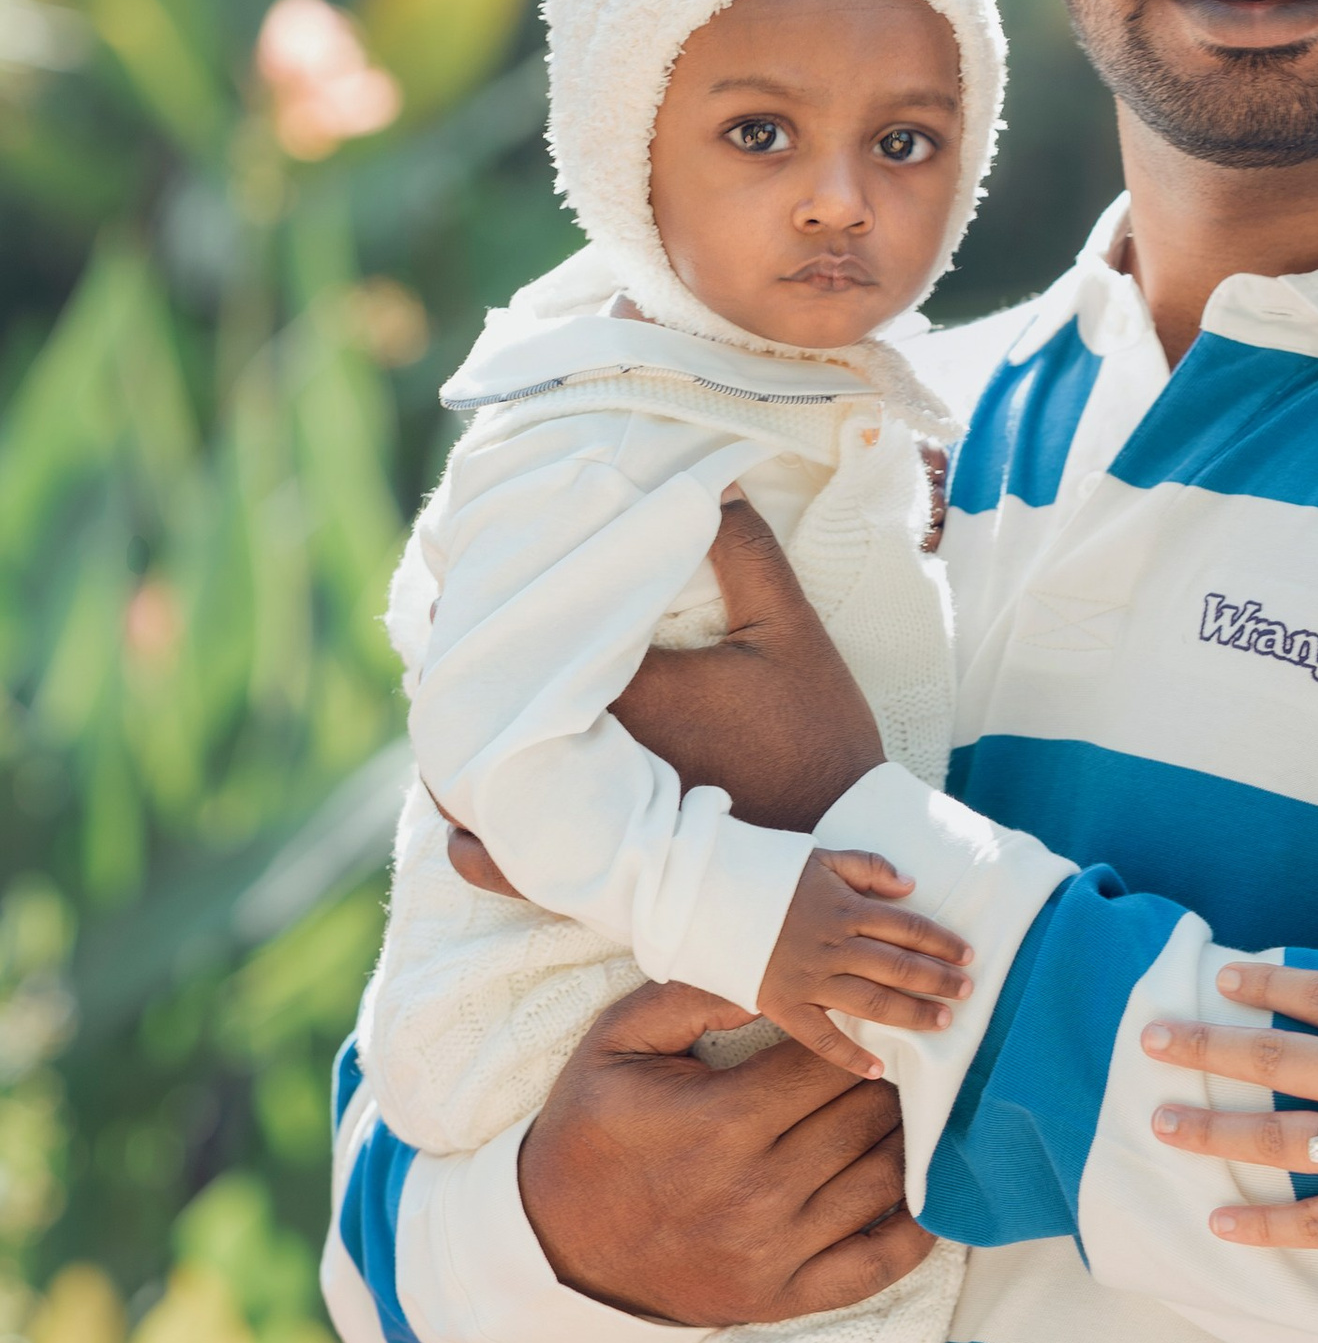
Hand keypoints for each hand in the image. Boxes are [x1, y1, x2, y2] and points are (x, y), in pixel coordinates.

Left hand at [441, 497, 886, 892]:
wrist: (839, 841)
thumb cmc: (815, 733)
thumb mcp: (788, 628)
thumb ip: (745, 550)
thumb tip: (712, 476)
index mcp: (634, 694)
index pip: (535, 638)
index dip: (499, 602)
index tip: (477, 566)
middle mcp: (594, 762)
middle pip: (494, 706)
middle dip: (467, 662)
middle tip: (452, 618)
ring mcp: (588, 822)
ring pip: (482, 783)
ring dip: (461, 740)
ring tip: (453, 693)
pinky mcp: (593, 866)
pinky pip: (503, 861)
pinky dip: (473, 829)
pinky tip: (463, 795)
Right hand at [519, 976, 932, 1325]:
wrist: (558, 1250)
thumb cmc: (591, 1135)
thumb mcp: (615, 1047)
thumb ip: (689, 996)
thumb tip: (771, 976)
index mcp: (722, 1121)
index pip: (831, 1064)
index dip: (858, 1039)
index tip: (865, 1029)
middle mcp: (759, 1190)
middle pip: (867, 1117)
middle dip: (886, 1085)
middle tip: (897, 1068)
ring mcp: (776, 1251)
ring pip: (884, 1179)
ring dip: (905, 1141)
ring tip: (907, 1115)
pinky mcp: (786, 1296)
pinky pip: (879, 1264)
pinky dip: (917, 1231)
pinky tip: (928, 1196)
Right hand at [758, 849, 973, 1070]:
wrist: (707, 896)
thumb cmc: (768, 877)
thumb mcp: (822, 858)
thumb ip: (869, 868)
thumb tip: (911, 886)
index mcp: (846, 909)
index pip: (908, 928)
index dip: (943, 942)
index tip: (968, 955)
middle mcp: (834, 946)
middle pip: (899, 967)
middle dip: (938, 980)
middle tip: (967, 992)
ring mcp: (810, 979)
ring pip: (872, 1002)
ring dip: (911, 1014)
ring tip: (942, 1023)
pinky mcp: (784, 1005)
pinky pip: (822, 1038)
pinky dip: (850, 1057)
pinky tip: (879, 1070)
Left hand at [1141, 927, 1317, 1289]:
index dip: (1271, 984)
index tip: (1224, 977)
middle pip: (1280, 1059)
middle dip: (1207, 1046)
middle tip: (1152, 1039)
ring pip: (1281, 1137)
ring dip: (1214, 1130)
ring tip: (1160, 1125)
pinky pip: (1317, 1221)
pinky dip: (1264, 1225)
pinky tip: (1219, 1223)